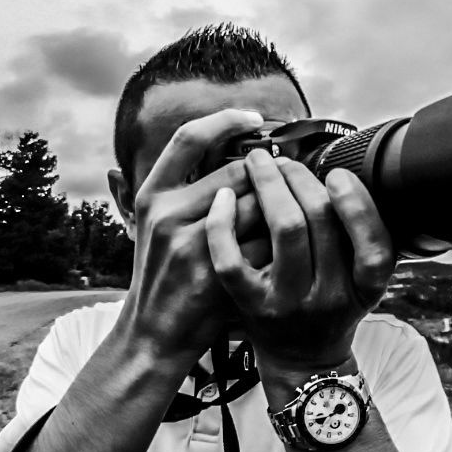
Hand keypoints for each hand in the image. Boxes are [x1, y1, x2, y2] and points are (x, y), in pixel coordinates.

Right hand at [123, 109, 274, 357]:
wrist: (155, 334)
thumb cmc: (166, 276)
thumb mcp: (160, 227)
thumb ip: (190, 192)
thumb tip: (240, 155)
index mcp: (153, 195)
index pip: (189, 138)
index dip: (225, 120)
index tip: (255, 117)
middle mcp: (168, 213)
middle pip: (238, 172)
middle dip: (271, 174)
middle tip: (293, 175)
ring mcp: (191, 243)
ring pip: (259, 205)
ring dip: (283, 207)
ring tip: (298, 211)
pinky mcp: (217, 272)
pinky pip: (266, 243)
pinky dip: (284, 242)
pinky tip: (294, 246)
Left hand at [203, 148, 395, 368]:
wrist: (302, 359)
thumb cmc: (331, 309)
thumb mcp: (362, 282)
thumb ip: (360, 239)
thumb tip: (336, 175)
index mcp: (364, 287)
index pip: (374, 245)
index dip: (357, 204)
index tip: (337, 174)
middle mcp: (330, 296)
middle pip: (322, 221)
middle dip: (301, 178)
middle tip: (284, 160)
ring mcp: (288, 302)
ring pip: (284, 230)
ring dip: (269, 185)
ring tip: (257, 163)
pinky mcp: (251, 305)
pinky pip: (233, 259)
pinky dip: (226, 223)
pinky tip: (225, 197)